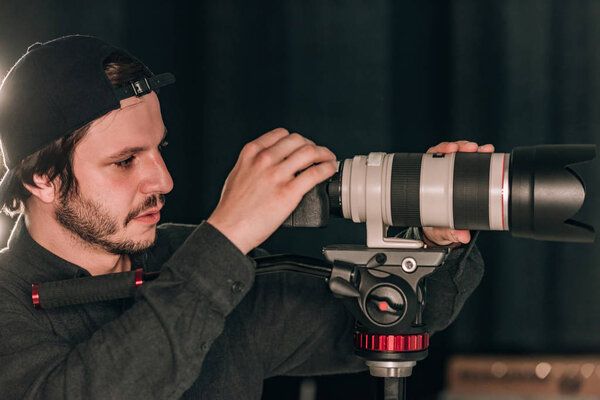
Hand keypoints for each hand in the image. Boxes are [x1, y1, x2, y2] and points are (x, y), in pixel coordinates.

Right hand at [207, 128, 336, 253]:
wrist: (229, 229)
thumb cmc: (232, 208)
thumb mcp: (238, 173)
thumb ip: (253, 163)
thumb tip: (271, 162)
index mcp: (251, 153)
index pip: (282, 134)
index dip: (297, 139)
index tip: (303, 146)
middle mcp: (265, 160)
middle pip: (298, 141)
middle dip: (312, 145)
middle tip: (318, 153)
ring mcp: (277, 175)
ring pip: (309, 153)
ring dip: (324, 154)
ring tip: (329, 159)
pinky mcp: (288, 193)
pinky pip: (315, 173)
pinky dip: (327, 169)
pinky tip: (330, 170)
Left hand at [421, 141, 494, 245]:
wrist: (443, 231)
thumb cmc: (436, 225)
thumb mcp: (441, 229)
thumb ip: (450, 233)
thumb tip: (462, 236)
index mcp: (427, 180)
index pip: (431, 158)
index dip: (440, 150)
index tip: (449, 150)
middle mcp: (439, 173)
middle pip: (448, 152)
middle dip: (460, 146)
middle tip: (471, 148)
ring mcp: (453, 173)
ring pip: (462, 155)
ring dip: (474, 149)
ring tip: (484, 149)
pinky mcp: (465, 176)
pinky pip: (473, 162)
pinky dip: (482, 156)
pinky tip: (489, 152)